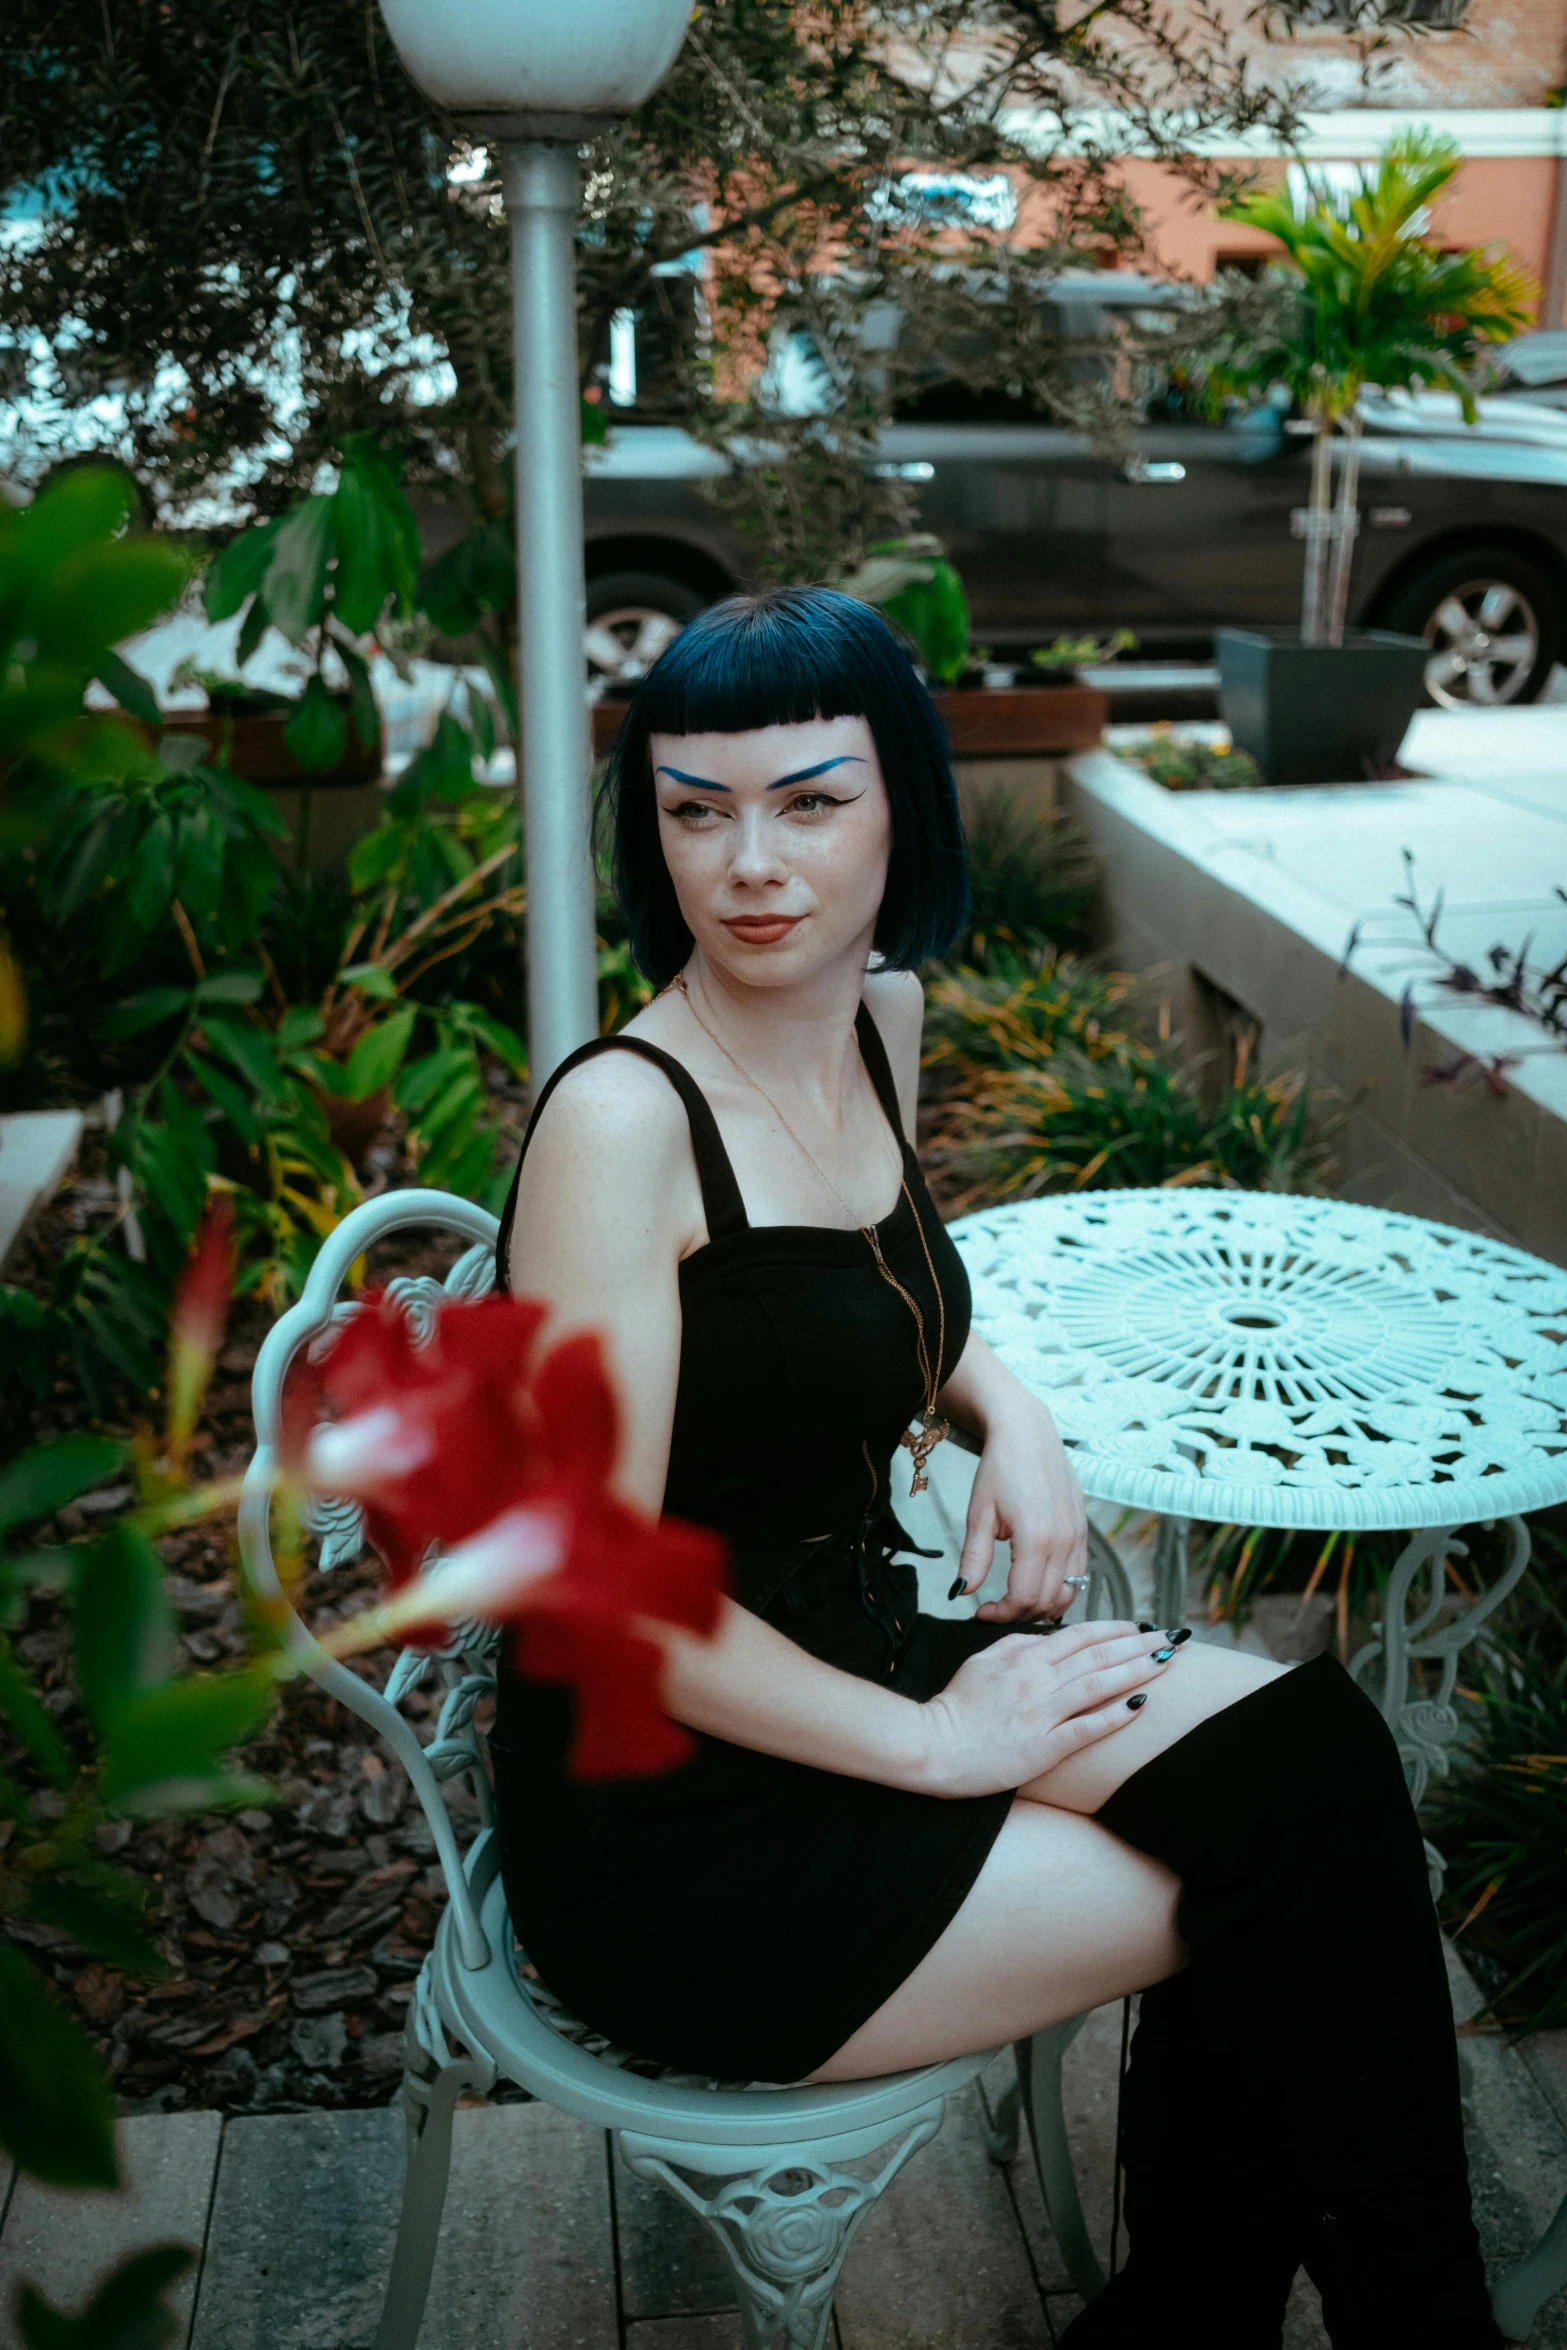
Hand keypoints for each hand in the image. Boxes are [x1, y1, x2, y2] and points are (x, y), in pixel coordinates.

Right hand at [917, 1621, 1176, 1796]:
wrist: (932, 1745)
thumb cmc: (956, 1706)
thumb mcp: (982, 1661)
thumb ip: (1016, 1645)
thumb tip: (1045, 1637)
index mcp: (1024, 1655)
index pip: (1080, 1635)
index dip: (1115, 1629)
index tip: (1141, 1627)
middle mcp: (1039, 1679)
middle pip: (1099, 1656)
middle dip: (1140, 1646)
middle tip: (1171, 1638)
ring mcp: (1043, 1713)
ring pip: (1100, 1685)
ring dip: (1138, 1671)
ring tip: (1166, 1662)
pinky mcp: (1045, 1746)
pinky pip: (1087, 1728)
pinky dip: (1116, 1715)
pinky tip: (1141, 1706)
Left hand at [956, 1398, 1088, 1621]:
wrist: (1028, 1432)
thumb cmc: (1000, 1468)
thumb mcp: (979, 1514)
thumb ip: (973, 1558)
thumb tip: (961, 1592)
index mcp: (1036, 1538)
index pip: (1024, 1598)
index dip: (1001, 1614)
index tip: (981, 1611)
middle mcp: (1064, 1541)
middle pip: (1048, 1602)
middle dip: (1019, 1615)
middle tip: (995, 1609)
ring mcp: (1078, 1536)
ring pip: (1069, 1593)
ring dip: (1043, 1607)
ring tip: (1015, 1601)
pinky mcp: (1083, 1531)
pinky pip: (1079, 1575)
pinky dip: (1061, 1590)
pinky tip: (1038, 1585)